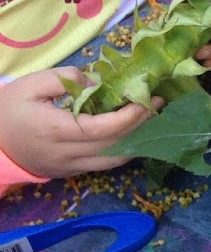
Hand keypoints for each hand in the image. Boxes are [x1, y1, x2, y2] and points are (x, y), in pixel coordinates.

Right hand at [0, 68, 160, 179]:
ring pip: (114, 161)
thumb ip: (67, 79)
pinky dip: (123, 149)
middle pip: (115, 145)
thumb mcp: (31, 84)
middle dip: (141, 125)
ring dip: (137, 141)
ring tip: (150, 119)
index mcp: (55, 130)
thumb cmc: (8, 109)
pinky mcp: (71, 172)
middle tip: (155, 104)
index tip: (146, 99)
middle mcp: (66, 154)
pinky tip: (132, 132)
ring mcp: (70, 167)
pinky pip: (104, 164)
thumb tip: (99, 83)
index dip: (130, 116)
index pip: (104, 129)